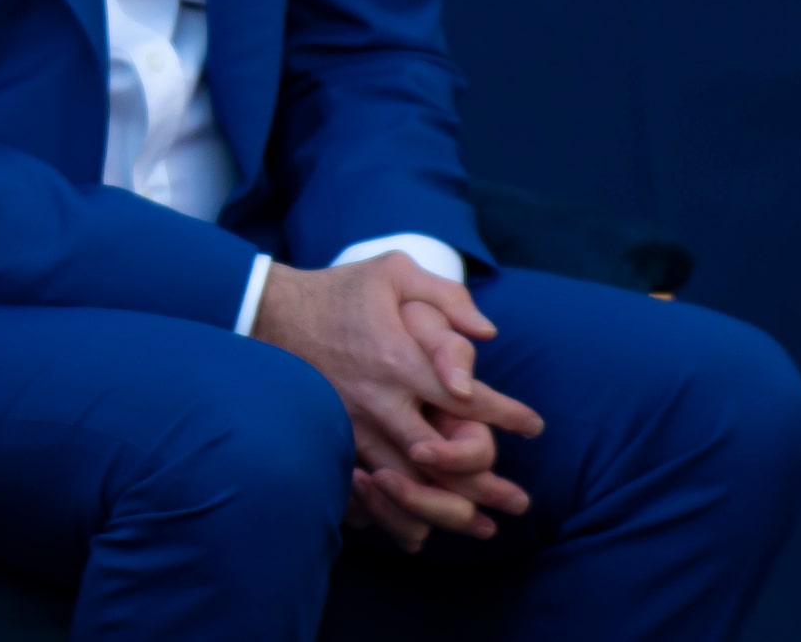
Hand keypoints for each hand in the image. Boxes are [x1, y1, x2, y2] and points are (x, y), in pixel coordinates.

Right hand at [251, 253, 542, 552]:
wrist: (266, 312)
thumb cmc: (339, 291)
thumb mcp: (392, 272)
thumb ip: (446, 296)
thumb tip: (487, 335)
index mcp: (399, 360)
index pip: (466, 398)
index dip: (505, 414)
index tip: (533, 426)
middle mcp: (378, 401)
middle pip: (442, 457)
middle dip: (486, 481)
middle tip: (519, 501)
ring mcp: (352, 425)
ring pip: (407, 483)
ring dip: (447, 508)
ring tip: (481, 526)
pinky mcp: (333, 439)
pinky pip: (368, 489)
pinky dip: (396, 512)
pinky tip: (419, 527)